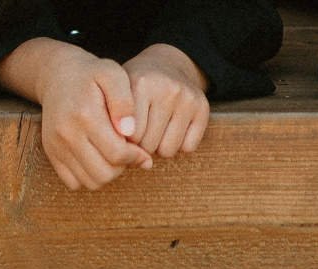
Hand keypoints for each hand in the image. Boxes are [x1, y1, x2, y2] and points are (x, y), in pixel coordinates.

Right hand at [0, 38, 153, 190]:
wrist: (57, 75)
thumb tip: (130, 132)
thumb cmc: (92, 75)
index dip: (136, 157)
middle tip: (128, 153)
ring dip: (108, 174)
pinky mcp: (51, 153)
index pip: (117, 154)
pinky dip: (89, 177)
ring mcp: (56, 146)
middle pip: (104, 173)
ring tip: (113, 155)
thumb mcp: (113, 75)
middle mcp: (67, 134)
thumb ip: (125, 102)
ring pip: (90, 182)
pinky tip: (97, 158)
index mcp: (86, 115)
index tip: (142, 152)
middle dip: (123, 167)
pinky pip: (74, 183)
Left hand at [123, 43, 210, 158]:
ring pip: (168, 150)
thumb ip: (114, 120)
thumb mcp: (118, 92)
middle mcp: (167, 90)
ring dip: (160, 146)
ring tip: (157, 129)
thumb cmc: (136, 86)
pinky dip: (180, 144)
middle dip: (142, 144)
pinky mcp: (203, 108)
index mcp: (141, 84)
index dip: (126, 139)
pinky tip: (174, 128)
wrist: (167, 63)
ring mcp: (188, 99)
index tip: (125, 129)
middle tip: (143, 128)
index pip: (130, 135)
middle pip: (148, 145)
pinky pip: (188, 148)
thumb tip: (125, 155)